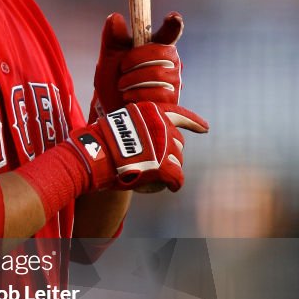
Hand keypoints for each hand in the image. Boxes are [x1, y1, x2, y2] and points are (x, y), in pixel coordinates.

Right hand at [69, 101, 207, 193]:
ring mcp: (164, 145)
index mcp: (151, 111)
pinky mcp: (163, 165)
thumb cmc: (97, 143)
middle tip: (156, 162)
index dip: (194, 122)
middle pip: (177, 142)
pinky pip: (177, 177)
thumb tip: (135, 134)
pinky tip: (173, 187)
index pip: (178, 115)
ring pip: (178, 160)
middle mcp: (161, 125)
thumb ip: (132, 126)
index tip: (206, 129)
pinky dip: (176, 184)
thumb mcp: (117, 123)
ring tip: (158, 176)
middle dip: (172, 153)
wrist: (93, 157)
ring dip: (171, 168)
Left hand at [90, 12, 183, 119]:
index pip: (170, 32)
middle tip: (122, 69)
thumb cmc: (113, 81)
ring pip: (156, 73)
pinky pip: (155, 92)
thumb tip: (115, 17)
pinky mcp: (172, 101)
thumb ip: (112, 38)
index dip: (173, 24)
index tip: (173, 17)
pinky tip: (129, 97)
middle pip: (158, 51)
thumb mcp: (109, 58)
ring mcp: (174, 82)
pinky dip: (135, 94)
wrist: (110, 110)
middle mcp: (170, 62)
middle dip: (133, 60)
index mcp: (157, 46)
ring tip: (123, 85)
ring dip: (131, 80)